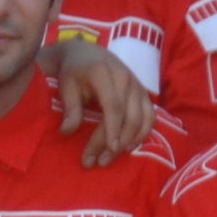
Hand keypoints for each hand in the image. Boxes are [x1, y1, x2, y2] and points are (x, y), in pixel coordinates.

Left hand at [46, 37, 152, 165]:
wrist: (86, 54)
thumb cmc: (74, 73)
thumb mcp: (66, 87)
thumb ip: (70, 108)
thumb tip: (67, 131)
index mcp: (104, 73)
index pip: (113, 106)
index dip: (112, 130)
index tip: (108, 151)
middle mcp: (125, 78)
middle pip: (128, 116)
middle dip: (116, 142)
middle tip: (99, 162)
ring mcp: (137, 85)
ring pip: (142, 118)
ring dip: (130, 141)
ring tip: (111, 157)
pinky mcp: (143, 92)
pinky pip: (150, 116)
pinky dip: (143, 133)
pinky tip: (129, 147)